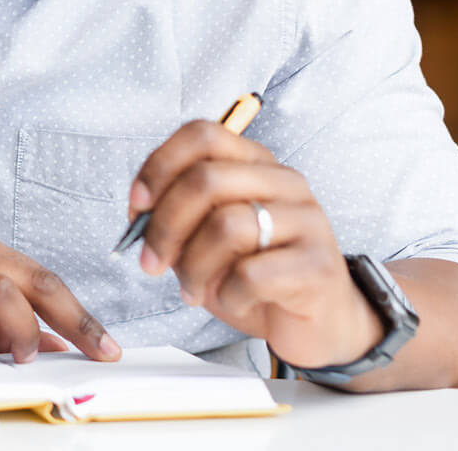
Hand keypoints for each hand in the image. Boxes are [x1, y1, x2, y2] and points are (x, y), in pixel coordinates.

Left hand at [129, 120, 383, 369]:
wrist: (320, 324)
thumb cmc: (257, 276)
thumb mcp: (207, 238)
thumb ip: (177, 216)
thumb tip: (139, 213)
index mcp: (256, 163)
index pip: (202, 134)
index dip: (159, 166)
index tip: (137, 206)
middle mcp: (285, 182)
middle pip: (206, 179)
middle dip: (164, 227)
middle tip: (151, 264)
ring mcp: (308, 221)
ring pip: (227, 226)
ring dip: (193, 268)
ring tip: (192, 292)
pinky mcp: (319, 265)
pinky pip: (253, 274)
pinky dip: (229, 294)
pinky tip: (233, 301)